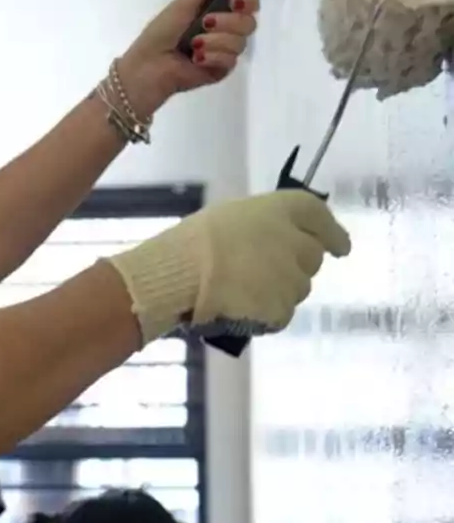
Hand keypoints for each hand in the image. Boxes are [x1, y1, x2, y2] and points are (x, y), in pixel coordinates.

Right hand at [105, 191, 350, 344]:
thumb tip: (271, 240)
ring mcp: (292, 278)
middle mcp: (297, 242)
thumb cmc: (195, 240)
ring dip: (279, 289)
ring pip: (297, 288)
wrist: (181, 273)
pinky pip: (280, 313)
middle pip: (311, 257)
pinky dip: (265, 313)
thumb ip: (262, 226)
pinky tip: (241, 309)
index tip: (340, 248)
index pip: (320, 216)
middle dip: (297, 264)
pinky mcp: (281, 309)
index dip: (332, 233)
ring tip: (243, 291)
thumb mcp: (231, 217)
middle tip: (266, 271)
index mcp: (283, 210)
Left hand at [116, 0, 260, 116]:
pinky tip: (196, 59)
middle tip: (206, 23)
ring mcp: (224, 51)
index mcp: (217, 11)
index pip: (248, 4)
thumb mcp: (183, 4)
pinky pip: (231, 60)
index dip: (247, 1)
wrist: (148, 66)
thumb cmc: (160, 33)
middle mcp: (225, 31)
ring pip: (240, 42)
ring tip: (193, 44)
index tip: (234, 1)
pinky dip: (212, 57)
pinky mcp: (221, 70)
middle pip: (249, 22)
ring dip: (215, 40)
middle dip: (228, 21)